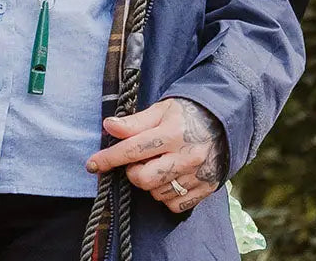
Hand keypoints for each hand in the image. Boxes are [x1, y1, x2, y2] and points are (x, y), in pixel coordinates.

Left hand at [84, 97, 228, 213]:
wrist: (224, 122)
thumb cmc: (187, 114)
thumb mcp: (161, 110)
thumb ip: (134, 122)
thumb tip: (108, 126)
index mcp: (173, 132)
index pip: (133, 149)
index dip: (109, 158)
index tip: (91, 164)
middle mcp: (186, 156)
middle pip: (143, 178)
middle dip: (133, 172)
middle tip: (139, 160)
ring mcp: (197, 175)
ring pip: (157, 193)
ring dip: (149, 183)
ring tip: (158, 165)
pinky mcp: (205, 189)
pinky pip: (174, 205)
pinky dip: (166, 195)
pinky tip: (169, 178)